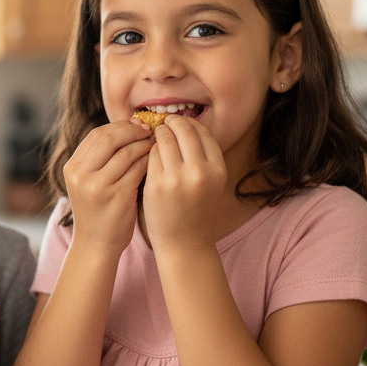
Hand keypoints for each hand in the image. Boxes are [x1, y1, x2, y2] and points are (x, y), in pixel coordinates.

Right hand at [63, 120, 153, 256]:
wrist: (96, 244)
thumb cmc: (98, 210)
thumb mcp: (87, 183)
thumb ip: (99, 159)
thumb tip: (128, 127)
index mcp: (72, 168)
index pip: (96, 135)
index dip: (119, 126)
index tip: (136, 124)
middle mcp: (81, 175)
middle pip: (110, 139)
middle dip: (133, 131)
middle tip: (150, 129)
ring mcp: (98, 187)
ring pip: (126, 153)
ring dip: (144, 144)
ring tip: (155, 142)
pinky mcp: (117, 197)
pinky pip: (137, 169)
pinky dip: (149, 160)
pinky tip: (157, 159)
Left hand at [142, 115, 226, 252]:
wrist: (184, 242)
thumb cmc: (196, 209)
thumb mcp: (211, 181)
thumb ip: (203, 156)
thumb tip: (186, 123)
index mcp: (217, 169)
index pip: (203, 131)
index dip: (190, 123)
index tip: (180, 123)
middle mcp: (200, 172)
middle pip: (184, 130)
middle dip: (172, 123)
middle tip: (164, 123)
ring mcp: (177, 178)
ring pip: (164, 139)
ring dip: (159, 134)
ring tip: (156, 136)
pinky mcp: (157, 185)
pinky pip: (151, 154)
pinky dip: (150, 150)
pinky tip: (149, 153)